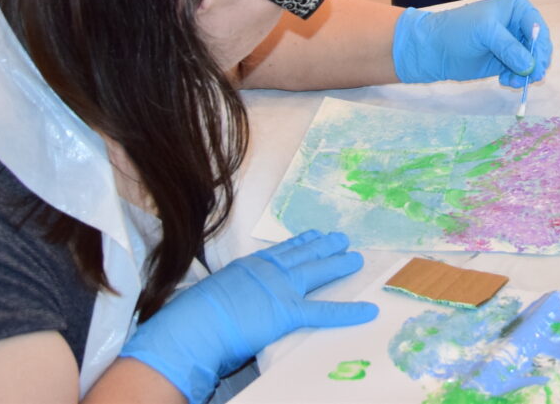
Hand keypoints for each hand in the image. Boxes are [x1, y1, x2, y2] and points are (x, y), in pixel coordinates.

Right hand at [120, 230, 375, 403]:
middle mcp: (270, 270)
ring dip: (338, 263)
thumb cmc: (194, 315)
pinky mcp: (289, 311)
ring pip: (317, 271)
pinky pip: (324, 311)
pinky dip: (348, 311)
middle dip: (325, 245)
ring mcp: (281, 288)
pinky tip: (366, 310)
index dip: (300, 242)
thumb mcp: (215, 292)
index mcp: (250, 265)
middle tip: (341, 238)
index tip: (312, 234)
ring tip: (355, 257)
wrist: (193, 325)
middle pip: (303, 254)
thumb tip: (237, 299)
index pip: (281, 250)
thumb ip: (233, 291)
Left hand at [392, 0, 551, 86]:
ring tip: (510, 81)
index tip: (536, 64)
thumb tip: (531, 67)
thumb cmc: (458, 30)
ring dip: (526, 73)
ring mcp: (513, 44)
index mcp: (517, 8)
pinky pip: (521, 71)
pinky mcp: (506, 61)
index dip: (540, 46)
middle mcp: (518, 24)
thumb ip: (509, 48)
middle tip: (530, 78)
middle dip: (536, 62)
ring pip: (532, 61)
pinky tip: (504, 81)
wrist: (434, 48)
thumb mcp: (485, 33)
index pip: (538, 27)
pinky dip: (517, 78)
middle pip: (539, 46)